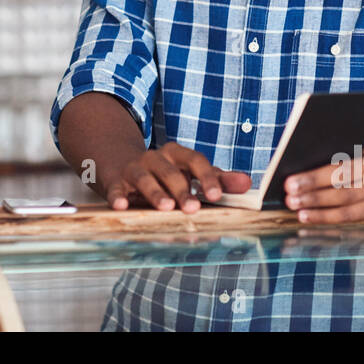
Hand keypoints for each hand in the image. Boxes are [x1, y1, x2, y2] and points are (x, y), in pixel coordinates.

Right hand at [104, 142, 250, 212]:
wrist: (118, 161)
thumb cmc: (162, 172)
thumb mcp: (189, 172)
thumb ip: (217, 178)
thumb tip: (247, 183)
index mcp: (177, 154)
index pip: (195, 160)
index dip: (207, 177)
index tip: (217, 195)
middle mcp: (155, 157)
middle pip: (170, 171)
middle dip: (182, 190)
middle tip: (193, 209)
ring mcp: (134, 168)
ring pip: (145, 177)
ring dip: (155, 192)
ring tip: (165, 208)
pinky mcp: (115, 180)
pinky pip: (116, 187)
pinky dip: (118, 195)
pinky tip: (121, 205)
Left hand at [282, 125, 363, 223]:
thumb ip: (347, 137)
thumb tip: (305, 152)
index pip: (345, 155)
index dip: (317, 169)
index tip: (292, 175)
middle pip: (344, 179)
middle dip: (313, 187)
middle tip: (289, 192)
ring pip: (347, 200)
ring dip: (318, 205)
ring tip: (295, 206)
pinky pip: (355, 214)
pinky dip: (330, 217)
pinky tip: (310, 217)